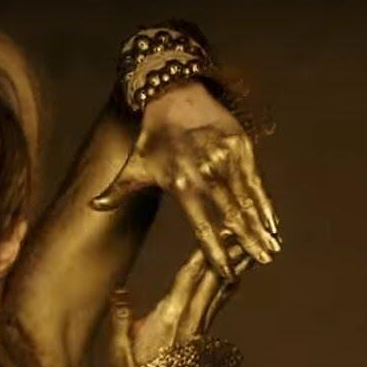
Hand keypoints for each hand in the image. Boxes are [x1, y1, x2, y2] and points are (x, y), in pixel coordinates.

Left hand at [91, 82, 279, 281]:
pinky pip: (256, 180)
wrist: (173, 94)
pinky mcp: (241, 145)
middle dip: (247, 242)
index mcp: (180, 185)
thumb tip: (93, 207)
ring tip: (271, 250)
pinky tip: (272, 222)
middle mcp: (206, 174)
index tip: (226, 272)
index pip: (202, 226)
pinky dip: (265, 203)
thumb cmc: (152, 138)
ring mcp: (226, 159)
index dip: (215, 251)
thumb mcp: (134, 165)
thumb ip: (117, 191)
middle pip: (231, 216)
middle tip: (260, 264)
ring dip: (260, 226)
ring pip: (247, 200)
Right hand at [107, 244, 253, 366]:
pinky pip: (216, 307)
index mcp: (169, 319)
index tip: (219, 234)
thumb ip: (121, 317)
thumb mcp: (118, 347)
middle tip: (242, 231)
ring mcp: (198, 331)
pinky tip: (232, 280)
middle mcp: (189, 322)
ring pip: (219, 293)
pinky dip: (226, 288)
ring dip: (233, 268)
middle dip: (226, 254)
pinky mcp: (200, 339)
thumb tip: (121, 291)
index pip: (189, 279)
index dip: (205, 254)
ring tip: (246, 249)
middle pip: (212, 281)